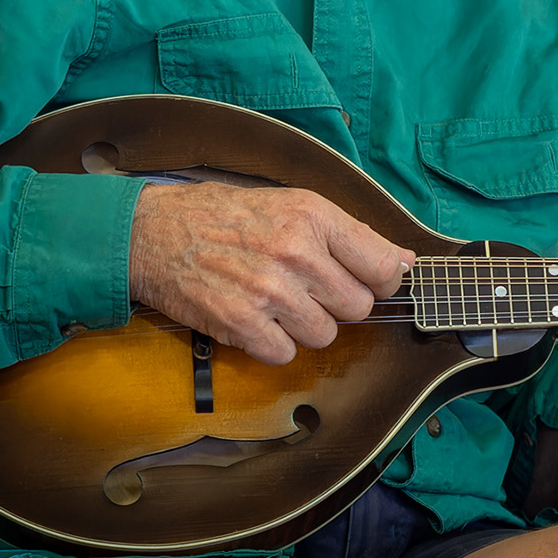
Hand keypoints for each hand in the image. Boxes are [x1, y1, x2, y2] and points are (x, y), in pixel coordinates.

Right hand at [128, 181, 414, 364]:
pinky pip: (285, 353)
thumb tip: (404, 260)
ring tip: (276, 300)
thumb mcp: (290, 203)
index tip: (372, 281)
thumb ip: (349, 233)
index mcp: (312, 215)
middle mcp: (296, 252)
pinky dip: (272, 343)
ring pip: (325, 334)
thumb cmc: (223, 216)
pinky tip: (254, 318)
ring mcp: (269, 291)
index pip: (382, 265)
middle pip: (358, 307)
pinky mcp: (242, 324)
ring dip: (305, 325)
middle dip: (338, 304)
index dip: (383, 280)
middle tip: (308, 289)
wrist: (153, 232)